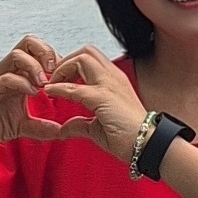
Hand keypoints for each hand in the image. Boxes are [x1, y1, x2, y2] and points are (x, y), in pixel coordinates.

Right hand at [0, 36, 61, 155]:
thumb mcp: (20, 126)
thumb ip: (40, 127)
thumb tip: (62, 131)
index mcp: (16, 75)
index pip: (37, 51)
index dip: (55, 58)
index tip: (65, 75)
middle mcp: (5, 72)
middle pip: (28, 42)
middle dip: (46, 52)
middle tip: (56, 71)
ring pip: (17, 55)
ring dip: (35, 66)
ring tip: (44, 83)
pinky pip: (4, 78)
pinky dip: (21, 83)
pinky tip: (32, 93)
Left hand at [44, 45, 146, 162]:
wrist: (146, 145)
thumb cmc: (131, 137)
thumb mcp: (98, 128)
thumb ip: (80, 124)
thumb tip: (64, 127)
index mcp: (115, 82)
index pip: (91, 59)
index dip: (71, 65)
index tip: (59, 79)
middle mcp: (113, 78)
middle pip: (86, 52)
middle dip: (66, 61)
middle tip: (54, 77)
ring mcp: (109, 85)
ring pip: (82, 58)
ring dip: (62, 69)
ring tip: (52, 83)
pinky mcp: (103, 97)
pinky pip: (75, 87)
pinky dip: (59, 87)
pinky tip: (50, 92)